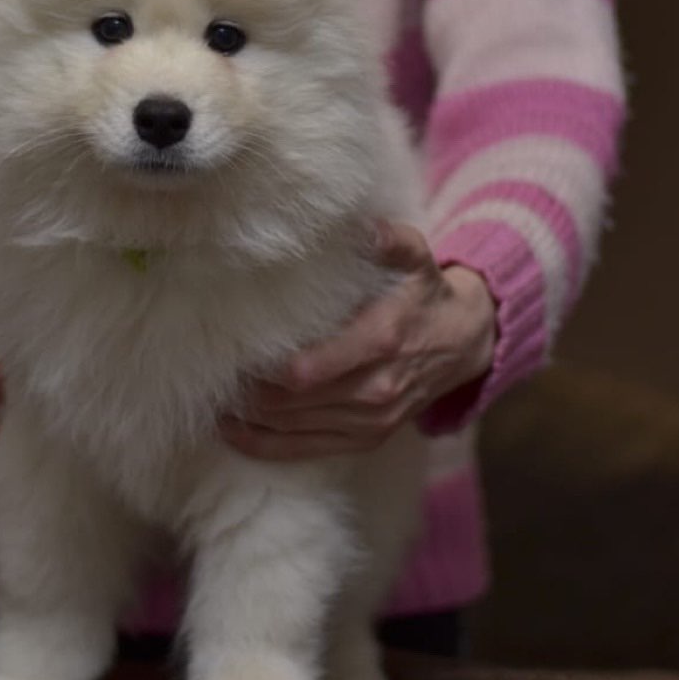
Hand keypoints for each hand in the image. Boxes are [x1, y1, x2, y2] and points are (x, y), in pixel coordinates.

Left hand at [220, 222, 496, 461]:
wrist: (464, 344)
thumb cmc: (425, 295)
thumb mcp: (417, 259)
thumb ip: (392, 242)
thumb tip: (367, 228)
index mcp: (380, 341)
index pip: (307, 370)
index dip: (264, 369)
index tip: (232, 353)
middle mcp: (375, 389)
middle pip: (290, 403)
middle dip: (248, 392)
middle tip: (214, 375)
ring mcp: (370, 422)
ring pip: (292, 429)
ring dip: (248, 419)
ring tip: (214, 400)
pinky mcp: (365, 440)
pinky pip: (305, 451)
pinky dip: (264, 445)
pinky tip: (233, 431)